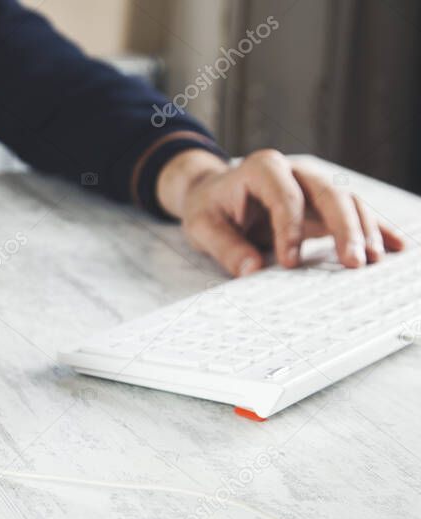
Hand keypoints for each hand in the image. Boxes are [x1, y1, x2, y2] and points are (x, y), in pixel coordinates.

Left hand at [157, 148, 405, 275]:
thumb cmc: (209, 208)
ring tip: (374, 261)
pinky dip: (374, 228)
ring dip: (365, 231)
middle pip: (329, 194)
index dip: (290, 229)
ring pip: (348, 202)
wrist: (212, 195)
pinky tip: (395, 246)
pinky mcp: (323, 204)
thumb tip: (251, 270)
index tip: (290, 263)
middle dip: (345, 228)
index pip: (285, 196)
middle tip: (354, 263)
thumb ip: (225, 246)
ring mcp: (313, 186)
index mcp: (262, 169)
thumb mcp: (203, 226)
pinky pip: (354, 213)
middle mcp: (295, 172)